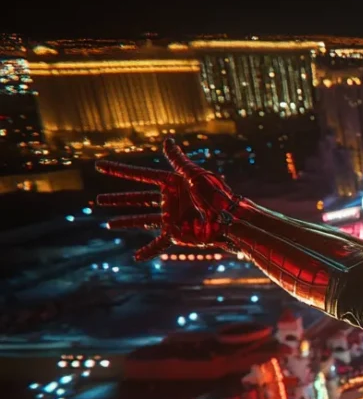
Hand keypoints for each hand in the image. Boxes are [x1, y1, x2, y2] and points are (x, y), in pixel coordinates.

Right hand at [96, 139, 239, 260]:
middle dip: (118, 200)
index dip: (119, 171)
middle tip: (98, 200)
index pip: (140, 175)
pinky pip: (158, 244)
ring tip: (108, 224)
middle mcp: (169, 200)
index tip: (99, 166)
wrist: (228, 218)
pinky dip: (147, 251)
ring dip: (125, 221)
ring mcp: (171, 217)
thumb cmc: (214, 194)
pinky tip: (136, 257)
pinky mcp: (176, 233)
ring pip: (142, 219)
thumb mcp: (194, 174)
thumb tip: (167, 141)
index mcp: (171, 183)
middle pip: (137, 199)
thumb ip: (178, 160)